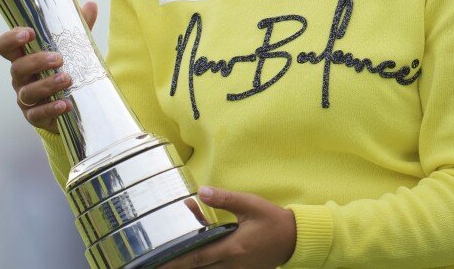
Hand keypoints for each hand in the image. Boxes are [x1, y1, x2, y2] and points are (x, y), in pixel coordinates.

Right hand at [0, 1, 97, 132]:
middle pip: (17, 67)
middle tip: (59, 58)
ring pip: (28, 92)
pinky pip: (37, 114)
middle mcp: (20, 77)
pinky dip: (51, 109)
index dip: (11, 39)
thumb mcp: (73, 48)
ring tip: (67, 79)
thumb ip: (79, 28)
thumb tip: (91, 5)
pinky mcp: (35, 116)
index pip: (5, 46)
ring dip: (47, 84)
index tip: (29, 32)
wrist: (71, 103)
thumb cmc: (66, 69)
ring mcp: (25, 98)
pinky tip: (66, 104)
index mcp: (24, 57)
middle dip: (36, 61)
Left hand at [161, 186, 295, 268]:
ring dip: (192, 266)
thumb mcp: (249, 204)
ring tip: (174, 262)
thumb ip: (224, 199)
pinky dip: (207, 265)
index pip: (197, 256)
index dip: (177, 260)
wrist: (295, 239)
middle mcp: (233, 263)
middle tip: (158, 265)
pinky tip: (200, 258)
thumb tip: (201, 192)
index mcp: (232, 247)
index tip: (159, 261)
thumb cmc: (272, 220)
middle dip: (178, 267)